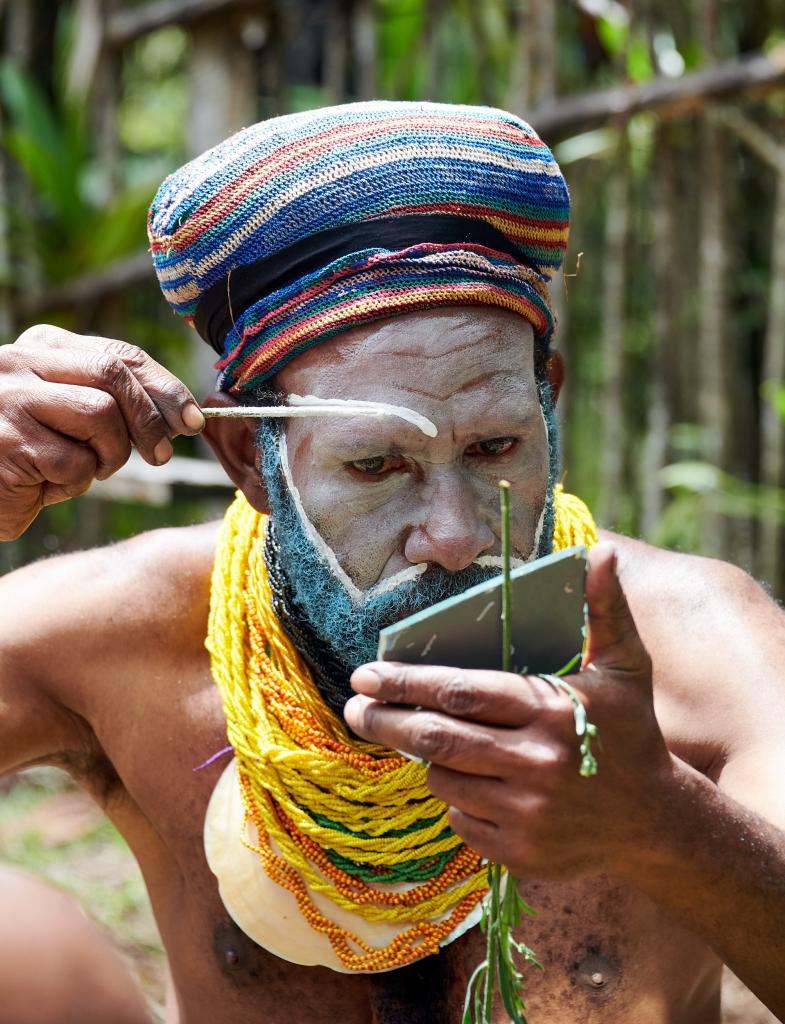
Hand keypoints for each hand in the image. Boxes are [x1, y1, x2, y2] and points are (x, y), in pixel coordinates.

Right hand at [0, 325, 204, 539]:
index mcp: (40, 348)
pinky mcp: (8, 443)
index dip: (164, 387)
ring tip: (85, 470)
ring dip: (109, 454)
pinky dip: (73, 483)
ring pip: (100, 415)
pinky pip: (74, 463)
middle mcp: (20, 363)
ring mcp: (10, 400)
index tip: (191, 419)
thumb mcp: (68, 417)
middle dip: (150, 419)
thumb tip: (183, 415)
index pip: (119, 355)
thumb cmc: (22, 455)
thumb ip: (111, 403)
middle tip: (161, 455)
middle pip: (114, 375)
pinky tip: (45, 486)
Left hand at [344, 543, 675, 880]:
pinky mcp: (521, 852)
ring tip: (425, 740)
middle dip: (386, 721)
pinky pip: (461, 819)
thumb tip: (600, 550)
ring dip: (426, 759)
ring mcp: (527, 813)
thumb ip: (605, 607)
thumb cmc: (631, 732)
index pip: (461, 692)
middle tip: (355, 708)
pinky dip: (455, 798)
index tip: (365, 673)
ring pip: (444, 780)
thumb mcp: (626, 665)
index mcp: (551, 710)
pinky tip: (470, 782)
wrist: (657, 822)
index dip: (406, 682)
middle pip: (436, 739)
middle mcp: (536, 763)